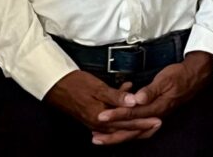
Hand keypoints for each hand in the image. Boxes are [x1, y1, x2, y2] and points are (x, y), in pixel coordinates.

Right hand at [44, 70, 160, 144]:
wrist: (55, 85)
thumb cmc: (76, 84)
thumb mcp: (98, 87)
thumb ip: (116, 96)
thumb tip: (134, 102)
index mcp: (100, 117)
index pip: (127, 123)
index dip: (143, 122)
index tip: (157, 121)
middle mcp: (98, 123)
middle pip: (124, 129)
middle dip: (141, 126)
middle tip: (157, 124)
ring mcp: (94, 122)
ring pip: (118, 126)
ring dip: (132, 122)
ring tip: (147, 119)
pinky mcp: (92, 117)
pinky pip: (110, 120)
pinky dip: (121, 115)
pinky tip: (128, 104)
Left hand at [91, 52, 212, 144]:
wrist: (194, 77)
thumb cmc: (179, 76)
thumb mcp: (165, 79)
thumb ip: (151, 90)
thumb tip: (137, 99)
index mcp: (157, 108)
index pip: (132, 114)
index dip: (116, 116)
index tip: (100, 116)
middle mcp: (155, 116)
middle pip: (131, 130)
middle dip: (112, 135)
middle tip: (95, 137)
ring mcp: (155, 117)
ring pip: (133, 131)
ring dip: (116, 135)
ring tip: (100, 137)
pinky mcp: (154, 115)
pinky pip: (137, 127)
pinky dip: (125, 130)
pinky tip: (117, 128)